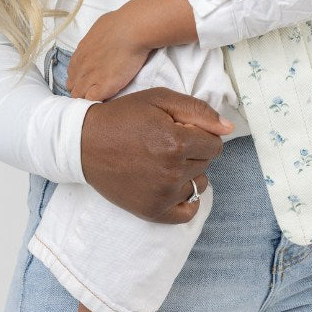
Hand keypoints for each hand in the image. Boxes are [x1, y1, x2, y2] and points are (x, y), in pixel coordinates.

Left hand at [66, 8, 149, 100]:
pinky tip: (105, 101)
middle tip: (95, 92)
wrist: (132, 29)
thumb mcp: (102, 26)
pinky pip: (92, 101)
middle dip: (81, 91)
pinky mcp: (103, 87)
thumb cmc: (122, 22)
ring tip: (99, 100)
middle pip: (73, 87)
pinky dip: (97, 103)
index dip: (80, 79)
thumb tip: (102, 38)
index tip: (89, 81)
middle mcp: (81, 66)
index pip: (72, 73)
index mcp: (80, 53)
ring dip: (87, 99)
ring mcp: (90, 78)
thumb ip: (97, 37)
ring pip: (79, 97)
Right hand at [80, 87, 234, 222]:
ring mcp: (162, 195)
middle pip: (207, 164)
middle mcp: (172, 172)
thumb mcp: (159, 99)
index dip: (200, 134)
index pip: (215, 144)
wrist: (84, 143)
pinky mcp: (152, 212)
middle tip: (166, 143)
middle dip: (193, 152)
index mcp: (176, 143)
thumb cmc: (123, 117)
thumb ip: (198, 110)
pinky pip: (187, 212)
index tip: (181, 130)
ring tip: (163, 162)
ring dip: (188, 174)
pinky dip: (184, 200)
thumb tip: (228, 128)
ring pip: (198, 185)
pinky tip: (170, 186)